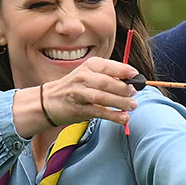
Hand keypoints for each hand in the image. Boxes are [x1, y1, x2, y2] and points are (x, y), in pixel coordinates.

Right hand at [12, 57, 138, 136]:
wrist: (49, 101)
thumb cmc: (76, 87)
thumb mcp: (90, 75)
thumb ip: (109, 77)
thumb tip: (133, 82)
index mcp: (89, 66)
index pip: (109, 66)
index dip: (124, 70)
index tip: (136, 76)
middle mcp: (83, 77)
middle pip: (107, 82)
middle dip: (124, 88)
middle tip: (134, 93)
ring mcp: (79, 93)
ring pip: (103, 97)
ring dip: (120, 102)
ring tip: (132, 106)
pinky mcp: (78, 108)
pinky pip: (98, 112)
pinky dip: (112, 115)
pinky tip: (123, 118)